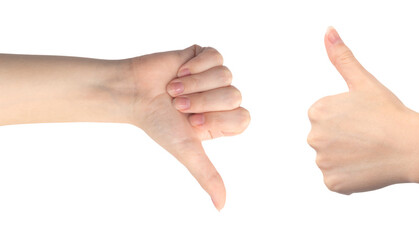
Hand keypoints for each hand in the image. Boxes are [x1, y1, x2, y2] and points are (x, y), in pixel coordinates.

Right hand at [127, 45, 249, 209]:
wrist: (132, 93)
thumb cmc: (157, 123)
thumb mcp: (186, 151)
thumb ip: (208, 176)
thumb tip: (222, 207)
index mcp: (222, 121)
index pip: (242, 118)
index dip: (217, 119)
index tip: (191, 122)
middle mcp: (221, 99)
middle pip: (234, 96)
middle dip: (202, 101)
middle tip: (178, 104)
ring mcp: (214, 76)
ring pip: (226, 75)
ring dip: (195, 84)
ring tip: (173, 88)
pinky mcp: (203, 56)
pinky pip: (215, 56)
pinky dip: (195, 66)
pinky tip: (178, 72)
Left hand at [308, 28, 418, 193]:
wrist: (411, 146)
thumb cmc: (389, 112)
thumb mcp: (363, 81)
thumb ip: (341, 57)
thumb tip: (328, 31)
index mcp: (316, 112)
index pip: (326, 119)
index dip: (348, 121)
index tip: (364, 121)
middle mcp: (313, 137)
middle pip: (327, 140)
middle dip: (345, 140)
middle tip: (369, 137)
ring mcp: (322, 162)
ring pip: (332, 161)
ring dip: (347, 159)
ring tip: (370, 152)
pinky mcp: (333, 183)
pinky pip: (337, 181)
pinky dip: (350, 178)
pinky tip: (367, 168)